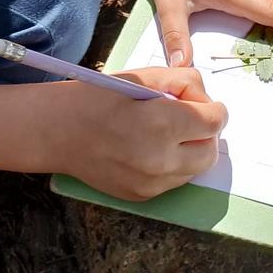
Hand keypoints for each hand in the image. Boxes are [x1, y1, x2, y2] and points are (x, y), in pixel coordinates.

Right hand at [53, 67, 226, 200]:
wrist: (58, 131)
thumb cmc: (98, 96)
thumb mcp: (144, 76)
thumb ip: (183, 82)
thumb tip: (205, 98)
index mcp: (163, 124)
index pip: (214, 121)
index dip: (213, 107)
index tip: (203, 102)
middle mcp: (161, 160)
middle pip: (211, 152)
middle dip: (206, 132)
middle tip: (188, 116)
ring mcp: (152, 184)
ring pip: (195, 169)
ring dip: (192, 149)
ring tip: (168, 131)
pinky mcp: (142, 196)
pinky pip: (174, 181)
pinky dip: (173, 164)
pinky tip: (152, 146)